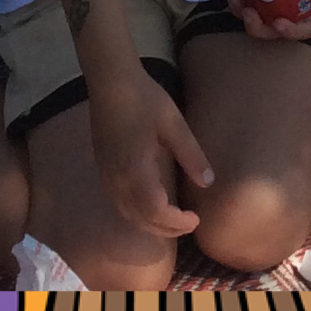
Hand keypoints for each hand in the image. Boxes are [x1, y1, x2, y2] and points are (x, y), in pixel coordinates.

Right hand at [88, 76, 210, 238]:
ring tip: (174, 219)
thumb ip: (191, 155)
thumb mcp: (174, 124)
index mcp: (135, 170)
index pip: (155, 211)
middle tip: (189, 223)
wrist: (110, 81)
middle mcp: (117, 179)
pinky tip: (151, 205)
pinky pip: (118, 203)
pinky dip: (137, 212)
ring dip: (150, 223)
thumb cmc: (144, 99)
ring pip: (127, 214)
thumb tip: (208, 182)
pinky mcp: (103, 169)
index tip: (195, 219)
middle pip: (139, 219)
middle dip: (165, 228)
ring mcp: (107, 175)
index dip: (175, 222)